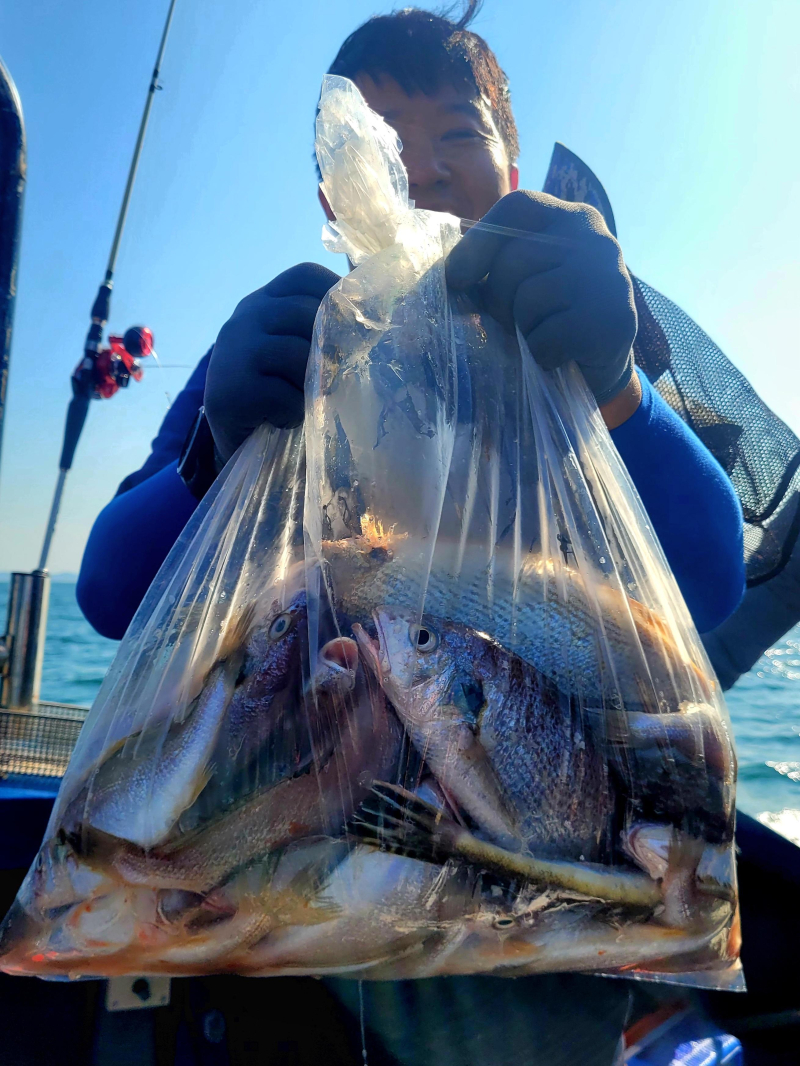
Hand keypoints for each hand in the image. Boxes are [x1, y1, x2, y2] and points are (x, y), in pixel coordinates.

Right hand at [205, 262, 340, 463]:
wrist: (233, 440)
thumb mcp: (297, 350)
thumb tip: (382, 310)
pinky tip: (288, 420)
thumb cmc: (278, 392)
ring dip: (314, 383)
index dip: (337, 294)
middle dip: (333, 345)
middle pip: (305, 313)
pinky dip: (294, 411)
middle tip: (343, 373)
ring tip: (313, 401)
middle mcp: (245, 316)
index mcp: (264, 301)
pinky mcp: (230, 390)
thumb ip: (322, 329)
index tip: (358, 326)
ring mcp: (233, 350)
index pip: (305, 276)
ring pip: (296, 354)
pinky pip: (282, 395)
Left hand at [445, 190, 636, 406]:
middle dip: (499, 301)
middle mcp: (594, 237)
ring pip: (531, 298)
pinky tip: (556, 357)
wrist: (601, 368)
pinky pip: (549, 337)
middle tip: (511, 324)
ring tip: (538, 339)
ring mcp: (608, 276)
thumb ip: (499, 265)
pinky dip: (541, 356)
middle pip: (516, 259)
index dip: (478, 242)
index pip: (516, 209)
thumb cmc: (551, 320)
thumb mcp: (527, 280)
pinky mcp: (613, 319)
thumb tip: (447, 277)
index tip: (456, 278)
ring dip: (522, 331)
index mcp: (568, 218)